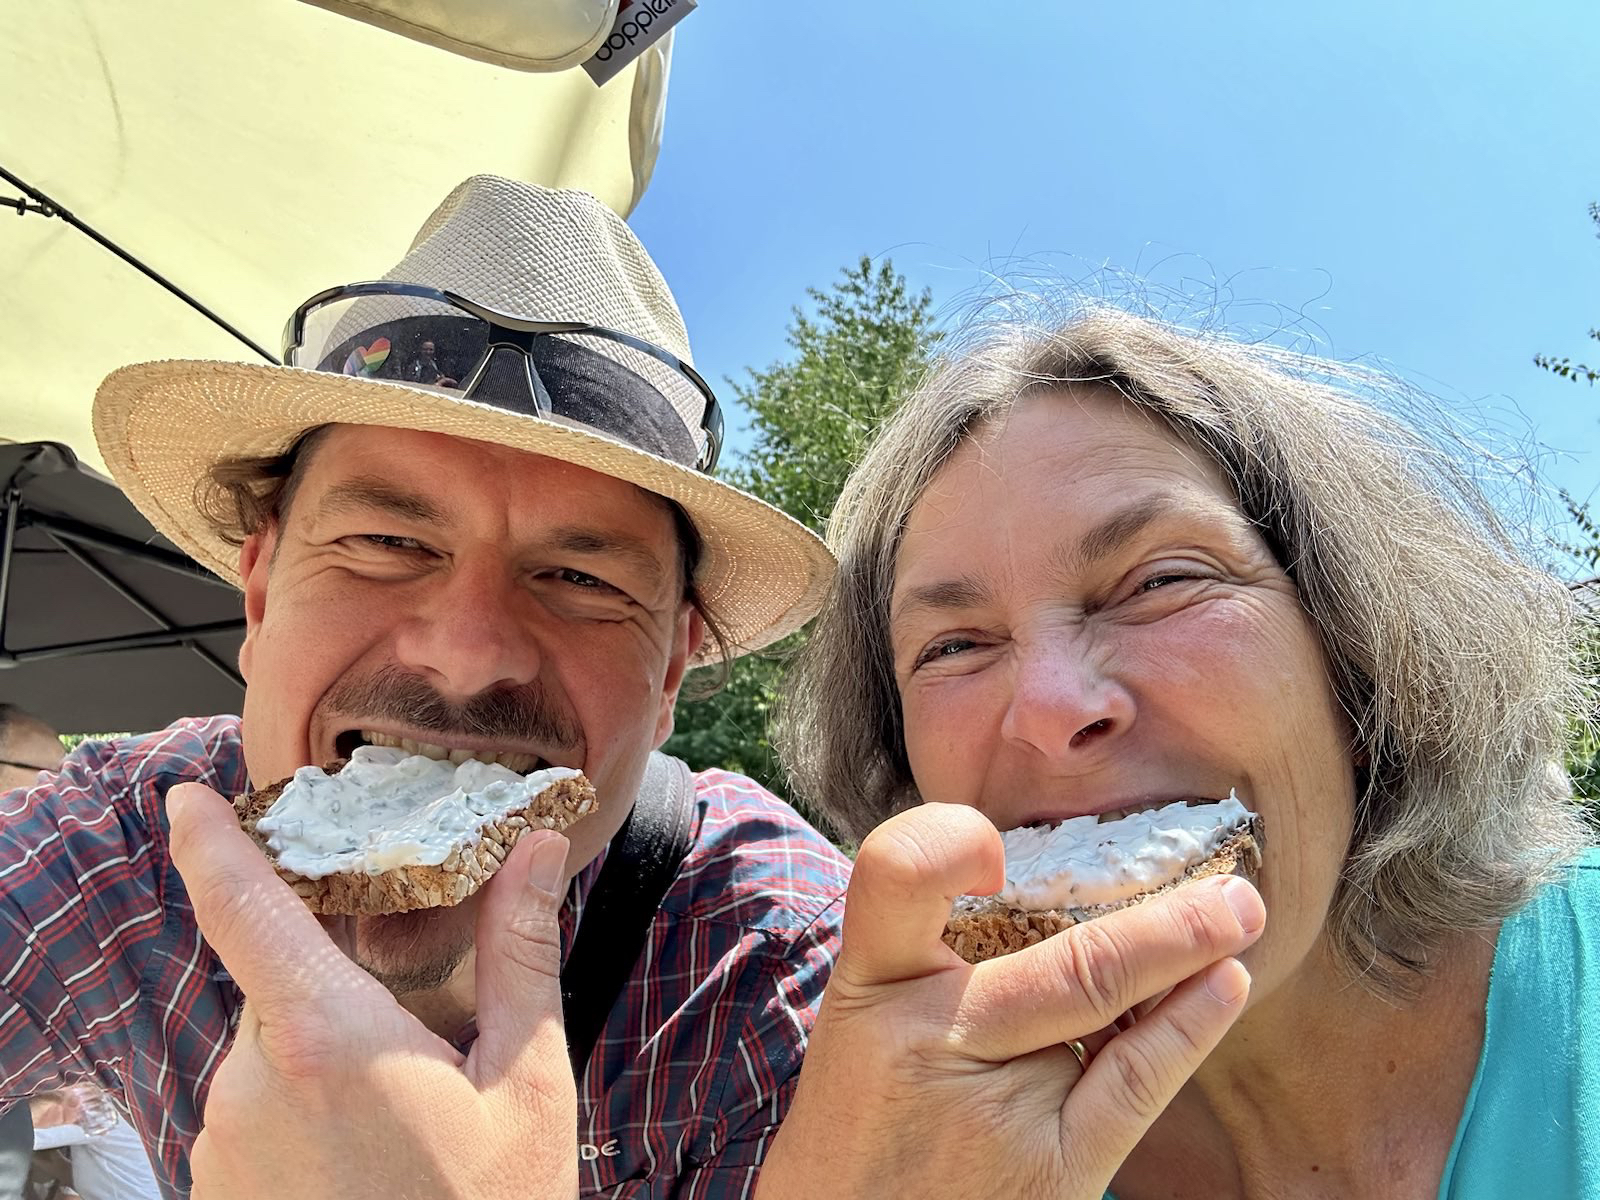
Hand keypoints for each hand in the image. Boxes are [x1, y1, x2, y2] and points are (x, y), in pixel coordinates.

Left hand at [166, 782, 578, 1199]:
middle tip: (417, 1041)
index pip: (246, 911)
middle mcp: (252, 1086)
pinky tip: (368, 1158)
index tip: (182, 797)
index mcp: (329, 1040)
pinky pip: (255, 1113)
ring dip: (325, 1059)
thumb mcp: (529, 1084)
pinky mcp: (218, 1188)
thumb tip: (536, 849)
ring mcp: (224, 1145)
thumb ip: (521, 955)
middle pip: (280, 985)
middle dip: (338, 987)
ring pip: (270, 1054)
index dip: (208, 844)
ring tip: (404, 1119)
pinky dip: (305, 1111)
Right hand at [757, 803, 1264, 1199]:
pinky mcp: (1048, 1171)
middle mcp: (927, 1034)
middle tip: (1227, 881)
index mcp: (871, 981)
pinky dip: (1187, 1028)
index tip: (995, 845)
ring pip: (1102, 1001)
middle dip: (1162, 916)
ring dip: (1187, 953)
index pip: (897, 871)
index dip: (950, 838)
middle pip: (1059, 957)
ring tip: (1237, 915)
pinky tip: (1222, 986)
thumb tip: (1056, 883)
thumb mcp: (867, 1019)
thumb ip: (935, 952)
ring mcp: (991, 1108)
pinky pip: (1133, 1083)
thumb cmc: (866, 1118)